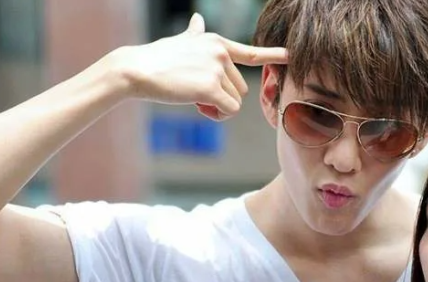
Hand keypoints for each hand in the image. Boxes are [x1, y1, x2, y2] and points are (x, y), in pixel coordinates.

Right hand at [110, 13, 287, 120]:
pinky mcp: (210, 87)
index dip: (272, 55)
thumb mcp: (181, 41)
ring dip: (218, 107)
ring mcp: (217, 69)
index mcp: (217, 43)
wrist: (136, 69)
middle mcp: (221, 53)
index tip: (290, 55)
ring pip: (235, 102)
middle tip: (197, 94)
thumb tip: (198, 19)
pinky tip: (198, 106)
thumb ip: (195, 33)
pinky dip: (216, 115)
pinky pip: (228, 111)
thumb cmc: (156, 58)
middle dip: (223, 97)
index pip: (251, 53)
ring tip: (193, 97)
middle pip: (241, 88)